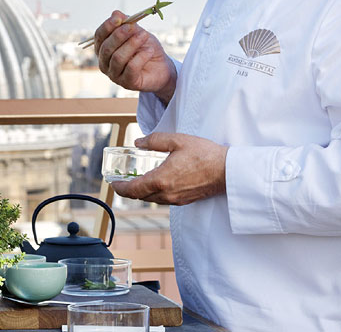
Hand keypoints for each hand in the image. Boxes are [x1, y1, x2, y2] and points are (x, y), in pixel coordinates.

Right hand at [93, 11, 175, 102]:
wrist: (162, 67)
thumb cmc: (146, 49)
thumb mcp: (137, 33)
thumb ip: (127, 24)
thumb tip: (115, 13)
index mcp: (103, 49)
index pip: (99, 37)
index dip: (107, 27)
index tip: (118, 18)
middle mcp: (105, 63)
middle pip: (106, 48)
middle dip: (119, 36)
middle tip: (133, 28)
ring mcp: (114, 75)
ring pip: (118, 58)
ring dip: (132, 44)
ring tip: (145, 36)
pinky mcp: (127, 83)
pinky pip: (131, 68)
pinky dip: (141, 57)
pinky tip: (149, 51)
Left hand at [111, 133, 227, 205]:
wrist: (228, 171)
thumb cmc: (205, 154)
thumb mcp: (177, 140)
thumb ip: (154, 140)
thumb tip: (138, 142)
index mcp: (161, 180)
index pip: (132, 190)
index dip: (119, 188)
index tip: (113, 183)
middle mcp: (166, 194)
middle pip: (140, 196)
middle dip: (128, 190)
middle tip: (121, 182)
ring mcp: (176, 199)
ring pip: (151, 199)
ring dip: (141, 192)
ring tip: (136, 182)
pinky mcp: (185, 200)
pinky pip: (163, 200)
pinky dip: (154, 193)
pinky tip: (156, 184)